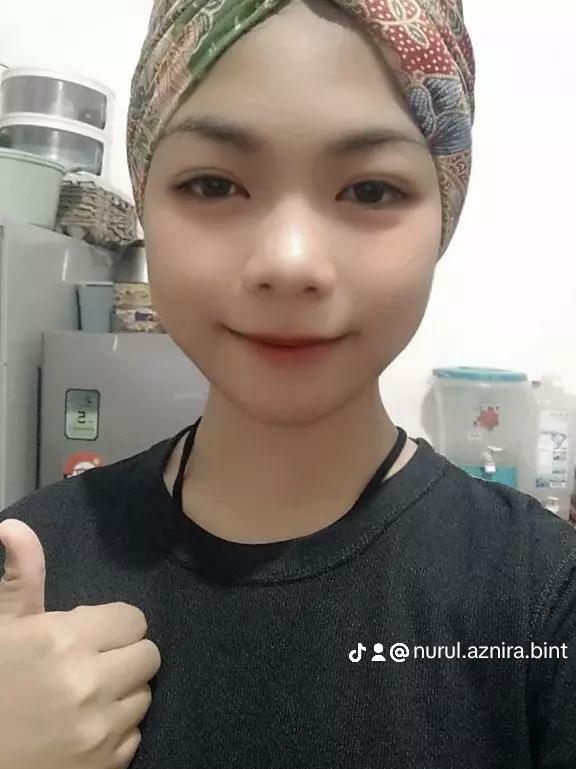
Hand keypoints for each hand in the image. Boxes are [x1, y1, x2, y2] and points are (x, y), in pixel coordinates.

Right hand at [0, 518, 160, 768]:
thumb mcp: (2, 629)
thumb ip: (22, 577)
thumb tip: (14, 526)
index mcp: (64, 641)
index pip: (133, 619)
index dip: (111, 625)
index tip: (87, 635)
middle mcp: (91, 684)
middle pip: (148, 655)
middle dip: (123, 655)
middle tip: (90, 664)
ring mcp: (100, 731)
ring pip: (145, 695)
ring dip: (122, 693)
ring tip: (84, 697)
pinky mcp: (106, 768)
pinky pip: (135, 737)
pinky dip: (116, 732)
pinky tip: (84, 730)